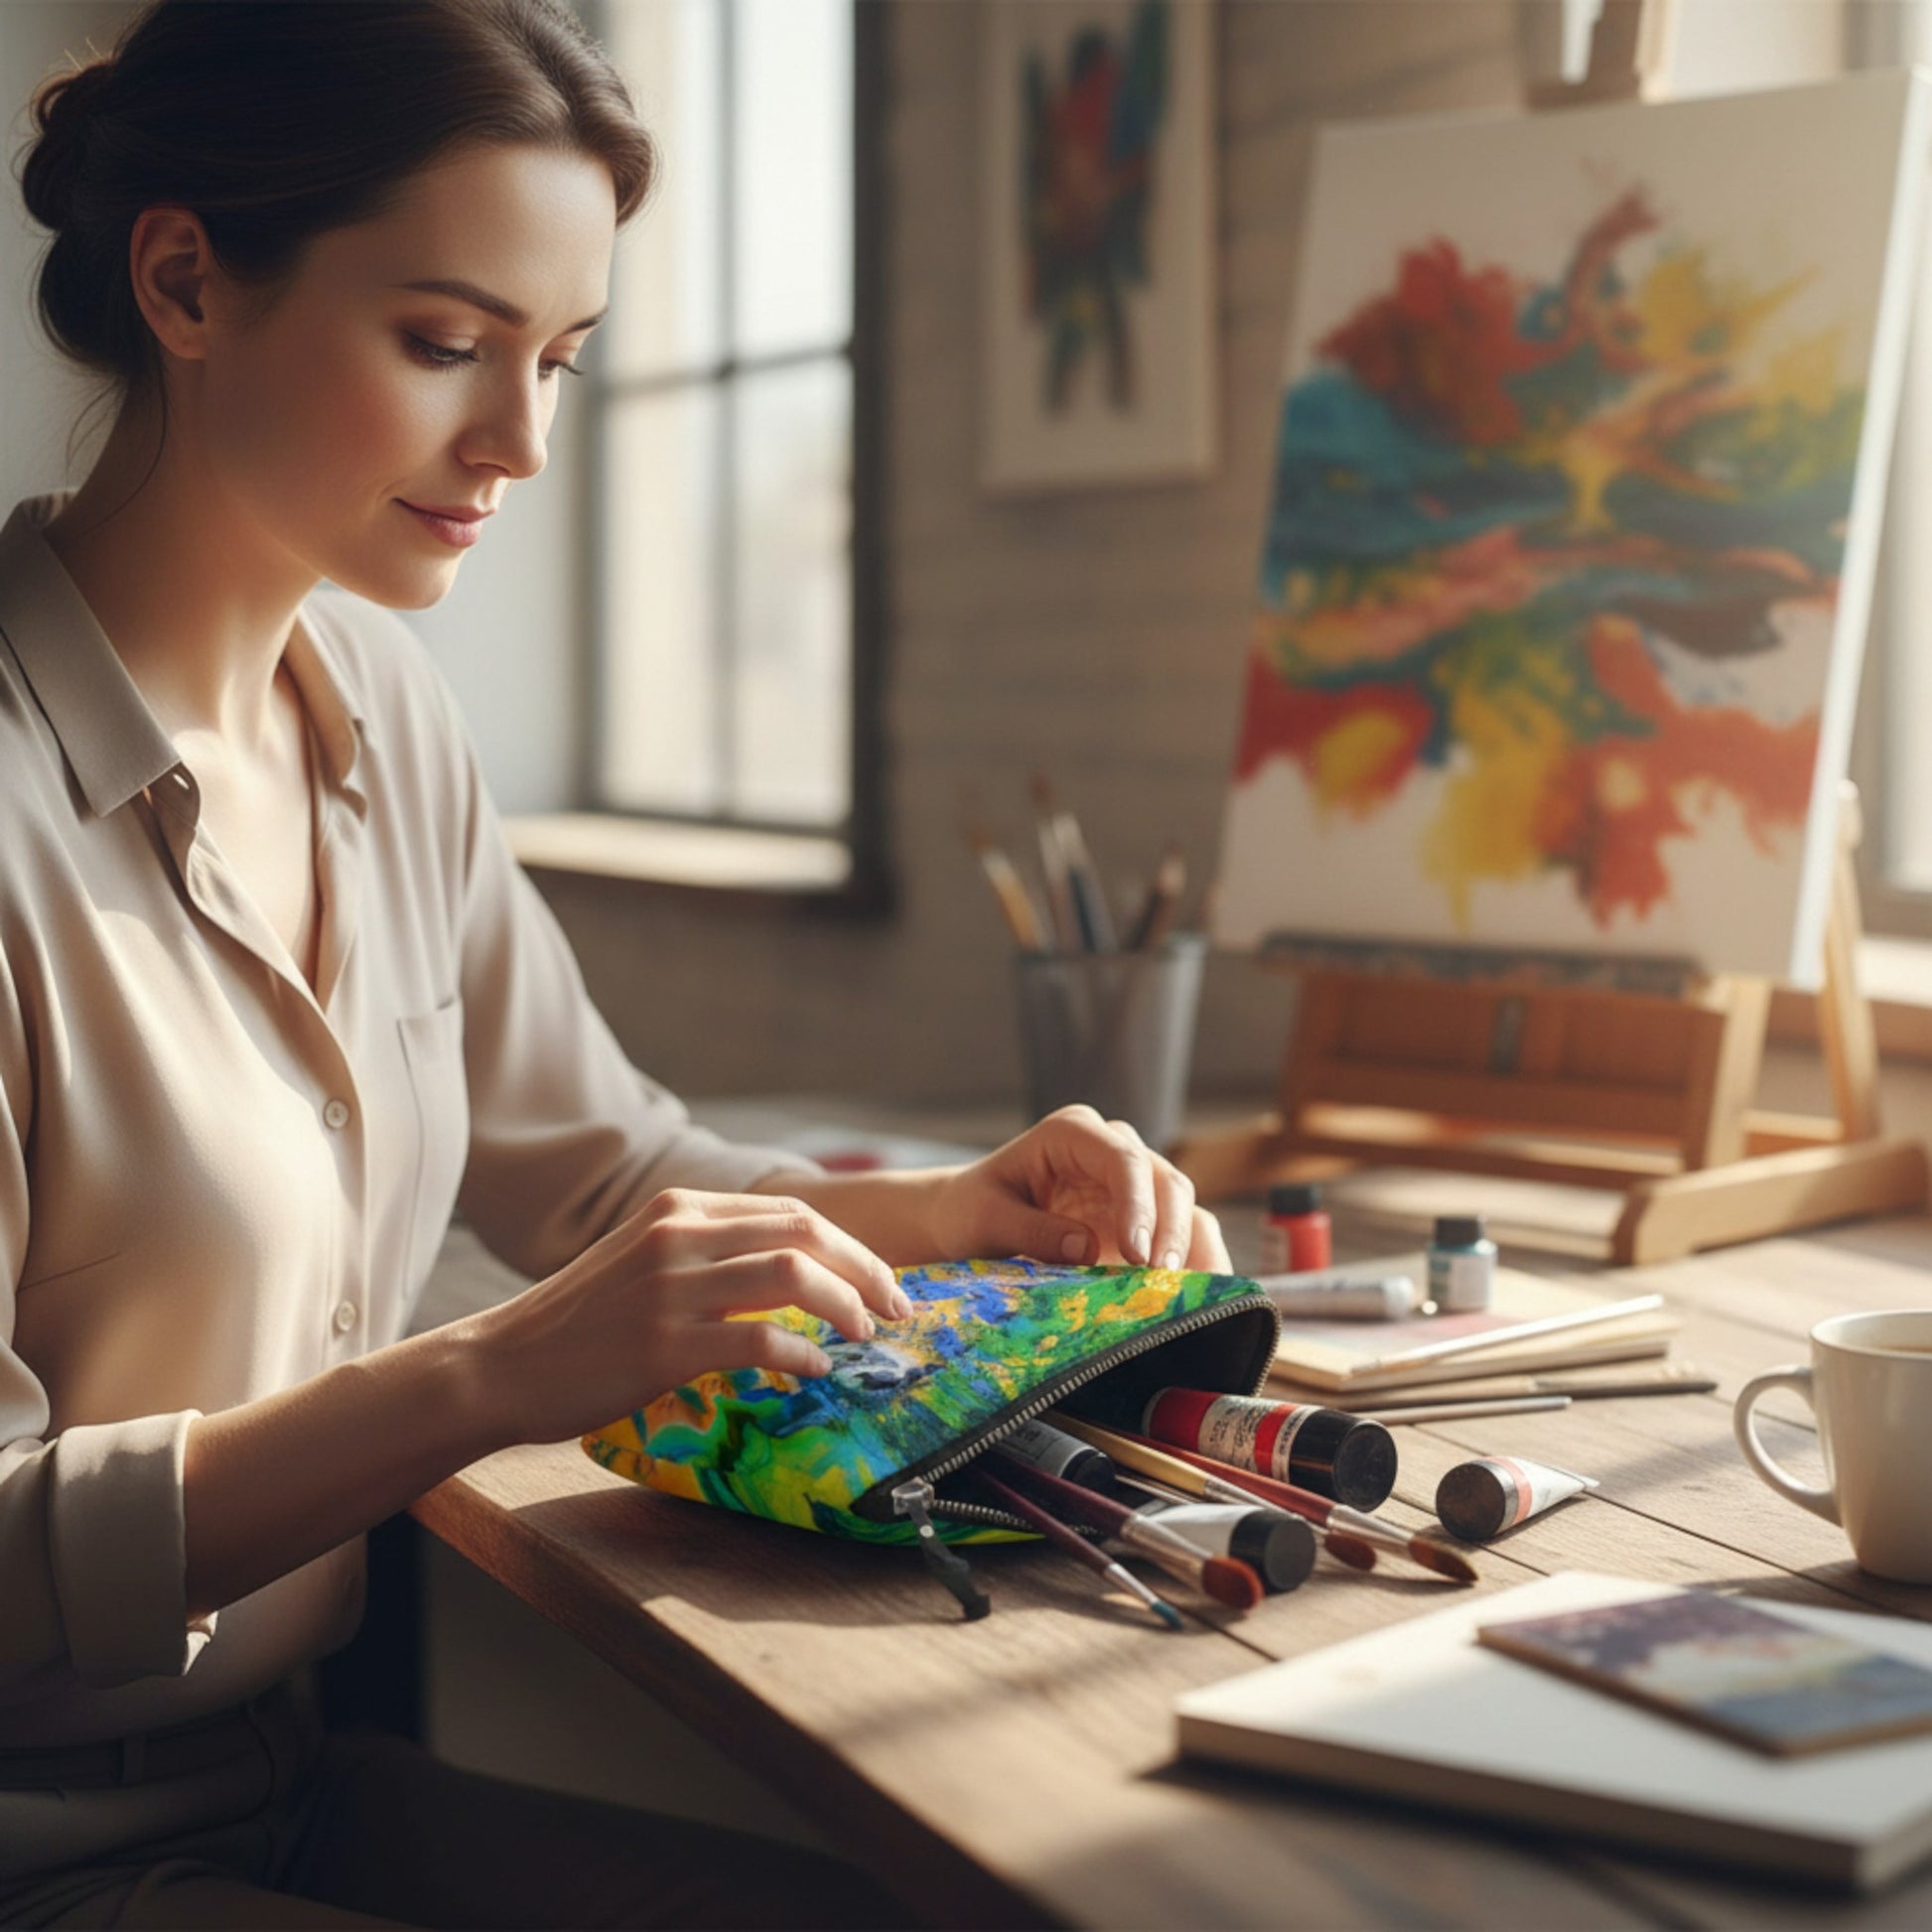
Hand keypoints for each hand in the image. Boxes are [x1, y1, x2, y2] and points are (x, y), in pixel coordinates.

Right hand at [474, 1189, 910, 1443]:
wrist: (500, 1364)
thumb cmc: (579, 1324)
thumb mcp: (644, 1262)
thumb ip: (708, 1255)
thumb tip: (792, 1275)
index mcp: (679, 1209)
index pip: (792, 1212)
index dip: (850, 1246)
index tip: (881, 1281)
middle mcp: (679, 1235)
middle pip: (806, 1232)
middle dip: (866, 1269)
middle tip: (897, 1307)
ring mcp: (671, 1288)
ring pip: (794, 1276)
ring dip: (846, 1306)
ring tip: (865, 1336)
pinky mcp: (663, 1344)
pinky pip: (760, 1341)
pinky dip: (802, 1355)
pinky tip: (815, 1371)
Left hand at [926, 1105, 1230, 1273]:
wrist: (967, 1222)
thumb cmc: (971, 1210)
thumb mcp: (984, 1217)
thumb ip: (1030, 1229)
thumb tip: (1087, 1247)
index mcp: (1073, 1134)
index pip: (1123, 1159)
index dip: (1139, 1204)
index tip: (1138, 1254)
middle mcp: (1113, 1151)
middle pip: (1166, 1182)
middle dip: (1172, 1232)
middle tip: (1166, 1282)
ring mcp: (1133, 1187)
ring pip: (1185, 1209)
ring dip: (1194, 1253)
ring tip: (1194, 1299)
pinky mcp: (1143, 1223)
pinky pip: (1183, 1239)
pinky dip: (1195, 1268)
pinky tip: (1199, 1302)